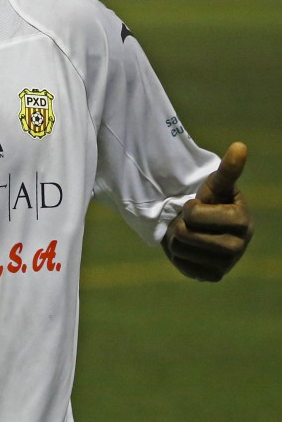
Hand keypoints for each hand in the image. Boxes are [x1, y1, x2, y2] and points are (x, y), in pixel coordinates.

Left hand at [162, 141, 253, 281]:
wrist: (202, 227)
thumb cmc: (211, 202)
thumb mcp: (216, 185)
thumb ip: (228, 169)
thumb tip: (240, 146)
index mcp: (243, 221)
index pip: (196, 216)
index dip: (191, 209)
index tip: (198, 206)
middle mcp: (239, 246)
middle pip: (187, 236)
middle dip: (181, 225)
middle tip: (190, 221)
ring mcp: (227, 264)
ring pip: (181, 250)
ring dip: (178, 239)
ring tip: (190, 233)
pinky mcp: (214, 276)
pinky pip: (184, 267)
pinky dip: (180, 256)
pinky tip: (190, 249)